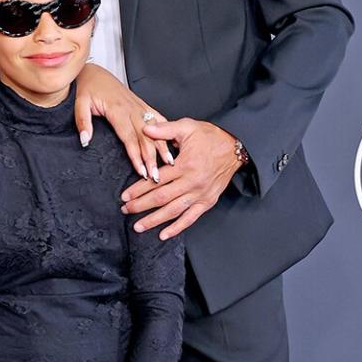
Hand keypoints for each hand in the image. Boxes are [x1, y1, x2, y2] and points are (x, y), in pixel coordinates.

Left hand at [74, 63, 173, 180]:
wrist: (95, 73)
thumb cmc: (88, 88)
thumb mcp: (79, 104)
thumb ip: (83, 122)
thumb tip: (85, 141)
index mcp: (117, 110)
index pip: (129, 138)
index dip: (137, 156)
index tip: (142, 171)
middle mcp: (132, 108)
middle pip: (146, 137)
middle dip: (152, 157)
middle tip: (157, 175)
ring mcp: (139, 106)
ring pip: (155, 129)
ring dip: (162, 146)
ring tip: (169, 162)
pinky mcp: (142, 104)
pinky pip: (158, 117)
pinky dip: (166, 130)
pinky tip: (172, 142)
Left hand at [121, 118, 242, 238]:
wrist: (236, 148)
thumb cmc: (211, 137)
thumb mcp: (187, 127)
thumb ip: (165, 129)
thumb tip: (145, 129)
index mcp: (185, 165)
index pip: (156, 180)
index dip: (138, 189)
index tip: (125, 196)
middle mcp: (192, 183)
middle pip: (161, 198)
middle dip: (141, 206)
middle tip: (125, 210)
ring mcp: (200, 194)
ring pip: (173, 211)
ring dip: (154, 220)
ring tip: (138, 226)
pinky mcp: (207, 202)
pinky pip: (190, 218)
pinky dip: (177, 228)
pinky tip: (163, 235)